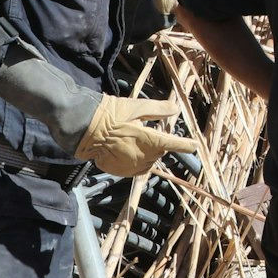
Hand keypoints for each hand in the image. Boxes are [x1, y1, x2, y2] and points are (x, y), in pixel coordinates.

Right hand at [75, 96, 197, 175]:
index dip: (185, 145)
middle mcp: (142, 155)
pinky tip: (131, 152)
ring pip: (150, 161)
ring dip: (150, 153)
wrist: (83, 129)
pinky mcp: (120, 171)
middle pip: (160, 152)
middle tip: (148, 132)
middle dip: (159, 144)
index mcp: (149, 139)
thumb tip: (176, 109)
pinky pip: (137, 169)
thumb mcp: (135, 106)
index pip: (173, 144)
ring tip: (137, 141)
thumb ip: (158, 109)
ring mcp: (130, 165)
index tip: (194, 146)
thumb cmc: (110, 114)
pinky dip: (139, 162)